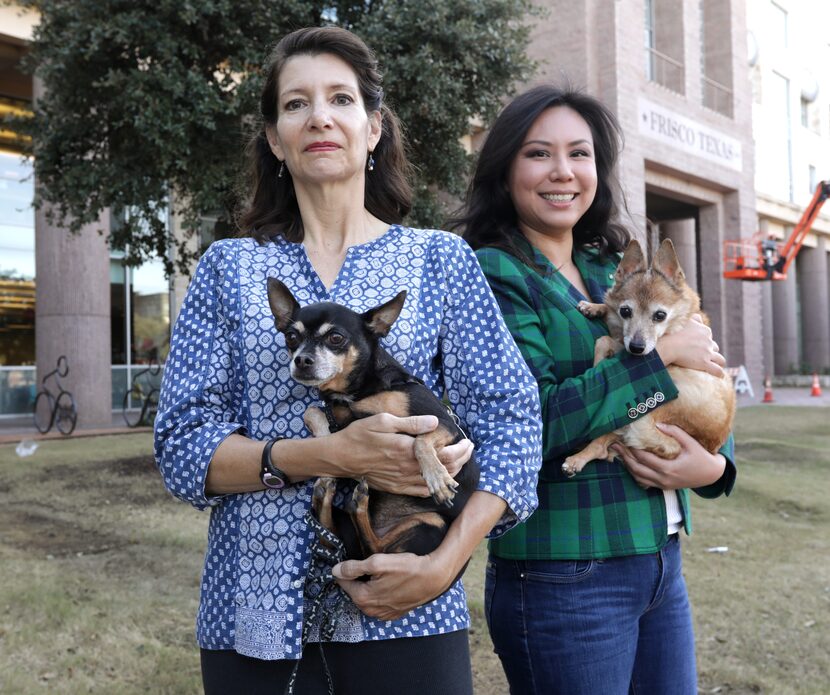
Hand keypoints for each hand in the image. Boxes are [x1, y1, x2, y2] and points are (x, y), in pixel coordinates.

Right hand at [328, 414, 473, 496]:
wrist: (341, 457)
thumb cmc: (360, 435)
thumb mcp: (384, 421)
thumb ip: (411, 423)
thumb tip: (434, 423)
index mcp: (408, 449)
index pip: (444, 454)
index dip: (460, 449)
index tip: (467, 441)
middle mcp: (408, 468)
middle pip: (445, 469)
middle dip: (462, 459)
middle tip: (469, 449)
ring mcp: (403, 480)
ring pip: (437, 481)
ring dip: (453, 473)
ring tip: (461, 461)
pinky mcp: (397, 488)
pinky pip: (423, 491)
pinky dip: (437, 486)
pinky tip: (442, 479)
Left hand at [332, 552, 453, 620]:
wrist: (433, 578)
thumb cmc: (407, 568)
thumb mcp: (378, 562)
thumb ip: (354, 567)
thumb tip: (335, 570)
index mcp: (363, 598)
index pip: (343, 582)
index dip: (344, 570)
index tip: (350, 561)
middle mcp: (371, 610)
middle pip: (354, 591)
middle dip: (356, 579)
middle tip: (367, 565)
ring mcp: (383, 614)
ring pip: (366, 598)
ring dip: (368, 587)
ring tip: (379, 573)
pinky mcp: (394, 614)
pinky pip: (379, 604)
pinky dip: (379, 594)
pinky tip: (388, 583)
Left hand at [611, 423, 725, 489]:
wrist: (712, 475)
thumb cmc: (702, 457)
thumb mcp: (691, 443)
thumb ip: (675, 433)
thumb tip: (657, 423)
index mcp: (669, 469)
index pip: (644, 459)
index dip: (632, 449)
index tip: (624, 439)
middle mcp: (663, 479)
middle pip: (637, 469)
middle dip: (624, 457)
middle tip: (614, 445)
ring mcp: (663, 485)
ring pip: (638, 477)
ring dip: (627, 466)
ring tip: (618, 453)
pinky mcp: (663, 487)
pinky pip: (644, 482)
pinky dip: (635, 473)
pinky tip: (630, 464)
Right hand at [656, 314, 725, 376]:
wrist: (667, 345)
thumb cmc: (672, 333)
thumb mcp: (685, 321)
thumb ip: (694, 319)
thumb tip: (698, 317)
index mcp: (704, 330)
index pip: (708, 336)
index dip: (703, 341)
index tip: (697, 345)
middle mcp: (708, 341)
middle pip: (714, 347)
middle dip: (710, 351)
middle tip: (702, 356)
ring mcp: (707, 352)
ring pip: (720, 359)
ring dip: (718, 362)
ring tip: (716, 366)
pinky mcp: (704, 363)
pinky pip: (717, 370)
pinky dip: (719, 373)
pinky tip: (720, 376)